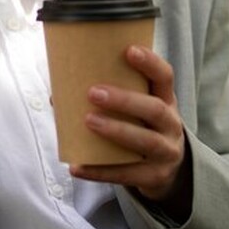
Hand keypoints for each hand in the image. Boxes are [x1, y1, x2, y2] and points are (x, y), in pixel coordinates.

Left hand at [68, 46, 189, 208]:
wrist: (166, 170)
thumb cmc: (142, 128)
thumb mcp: (139, 110)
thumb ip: (111, 96)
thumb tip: (57, 93)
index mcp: (165, 100)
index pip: (165, 77)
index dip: (150, 63)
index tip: (129, 50)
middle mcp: (171, 124)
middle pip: (154, 109)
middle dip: (124, 100)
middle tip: (93, 93)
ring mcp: (166, 152)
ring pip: (145, 140)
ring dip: (116, 130)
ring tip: (89, 121)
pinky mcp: (155, 177)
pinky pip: (127, 174)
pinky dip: (100, 171)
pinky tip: (77, 166)